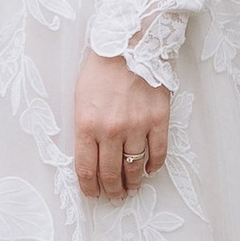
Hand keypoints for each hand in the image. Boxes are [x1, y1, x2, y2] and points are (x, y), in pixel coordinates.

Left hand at [73, 48, 169, 201]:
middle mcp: (111, 130)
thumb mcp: (80, 98)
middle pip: (111, 174)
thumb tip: (90, 156)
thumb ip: (84, 129)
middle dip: (111, 191)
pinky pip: (158, 153)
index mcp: (87, 125)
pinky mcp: (159, 120)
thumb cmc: (101, 68)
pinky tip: (149, 170)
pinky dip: (153, 166)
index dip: (89, 187)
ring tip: (131, 188)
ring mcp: (137, 126)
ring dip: (133, 183)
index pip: (86, 169)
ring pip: (135, 168)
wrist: (129, 43)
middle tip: (114, 197)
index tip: (93, 194)